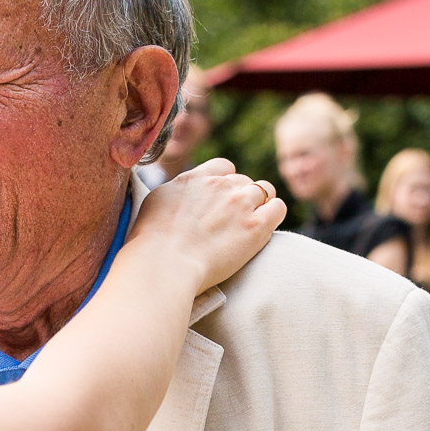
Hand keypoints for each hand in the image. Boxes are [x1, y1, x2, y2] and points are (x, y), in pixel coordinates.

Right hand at [130, 158, 285, 293]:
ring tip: (249, 225)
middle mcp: (219, 185)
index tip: (220, 201)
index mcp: (195, 178)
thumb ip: (177, 191)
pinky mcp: (256, 226)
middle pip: (244, 181)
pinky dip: (273, 214)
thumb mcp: (156, 201)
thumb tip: (182, 194)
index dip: (225, 183)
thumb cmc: (151, 241)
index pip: (224, 167)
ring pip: (265, 190)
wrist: (164, 263)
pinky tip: (264, 227)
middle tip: (231, 222)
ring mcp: (239, 203)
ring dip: (260, 205)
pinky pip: (278, 207)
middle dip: (241, 197)